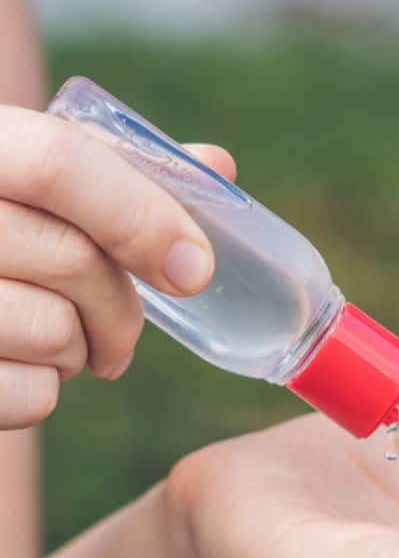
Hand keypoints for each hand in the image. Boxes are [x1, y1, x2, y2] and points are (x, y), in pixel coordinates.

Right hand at [0, 106, 234, 428]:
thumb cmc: (4, 234)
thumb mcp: (46, 185)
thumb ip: (126, 174)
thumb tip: (218, 167)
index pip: (58, 162)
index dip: (142, 216)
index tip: (194, 270)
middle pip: (74, 258)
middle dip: (122, 307)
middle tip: (124, 328)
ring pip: (54, 331)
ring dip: (82, 348)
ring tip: (60, 339)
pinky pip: (28, 395)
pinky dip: (44, 390)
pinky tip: (22, 366)